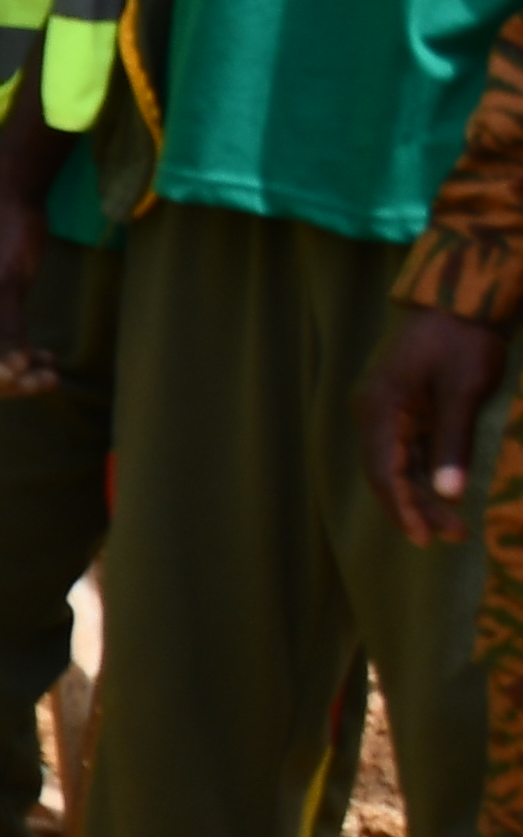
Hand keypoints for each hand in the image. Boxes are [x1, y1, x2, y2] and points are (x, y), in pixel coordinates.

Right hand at [0, 173, 59, 397]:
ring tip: (52, 376)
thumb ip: (6, 328)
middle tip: (44, 383)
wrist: (14, 200)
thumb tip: (15, 371)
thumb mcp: (2, 283)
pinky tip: (49, 360)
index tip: (20, 378)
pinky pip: (5, 347)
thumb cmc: (0, 236)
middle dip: (5, 381)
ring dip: (19, 374)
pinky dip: (25, 358)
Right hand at [362, 303, 510, 549]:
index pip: (385, 471)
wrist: (460, 298)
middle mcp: (374, 412)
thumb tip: (450, 494)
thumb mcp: (463, 391)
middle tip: (451, 538)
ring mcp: (387, 409)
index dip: (403, 508)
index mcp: (380, 408)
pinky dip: (425, 473)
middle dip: (416, 508)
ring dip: (422, 494)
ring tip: (455, 525)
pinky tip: (445, 492)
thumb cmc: (462, 340)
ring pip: (398, 464)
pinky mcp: (404, 406)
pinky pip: (408, 449)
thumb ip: (453, 444)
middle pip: (387, 472)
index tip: (426, 538)